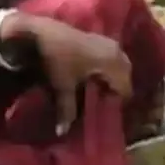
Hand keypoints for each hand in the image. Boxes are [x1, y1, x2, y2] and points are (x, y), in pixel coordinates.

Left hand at [4, 14, 132, 132]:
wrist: (38, 32)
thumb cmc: (56, 59)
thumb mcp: (62, 86)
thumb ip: (67, 109)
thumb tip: (63, 132)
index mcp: (112, 62)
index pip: (126, 86)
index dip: (118, 100)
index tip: (107, 110)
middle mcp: (114, 50)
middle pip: (126, 73)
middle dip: (118, 86)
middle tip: (105, 99)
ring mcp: (106, 41)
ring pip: (119, 62)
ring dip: (113, 75)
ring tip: (99, 88)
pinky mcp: (96, 37)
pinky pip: (111, 54)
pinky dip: (107, 65)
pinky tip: (92, 74)